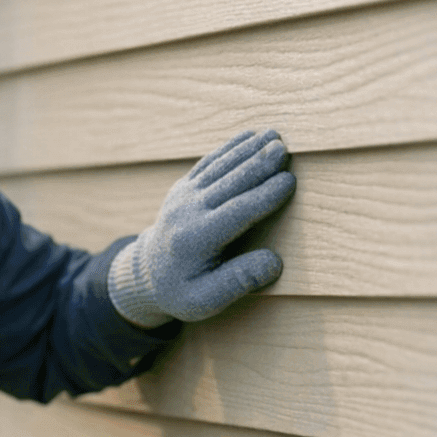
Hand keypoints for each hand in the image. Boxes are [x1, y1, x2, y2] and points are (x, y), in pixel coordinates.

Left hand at [109, 129, 295, 324]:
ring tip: (274, 135)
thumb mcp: (205, 301)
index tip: (289, 181)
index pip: (236, 212)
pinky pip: (209, 162)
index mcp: (195, 240)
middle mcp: (187, 212)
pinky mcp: (184, 186)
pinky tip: (249, 135)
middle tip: (283, 148)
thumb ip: (238, 282)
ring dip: (247, 149)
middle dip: (257, 164)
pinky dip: (229, 148)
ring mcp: (183, 195)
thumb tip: (274, 262)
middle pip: (229, 183)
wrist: (147, 273)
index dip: (264, 196)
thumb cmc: (181, 291)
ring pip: (220, 167)